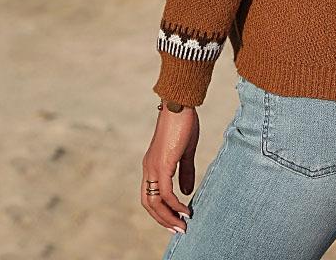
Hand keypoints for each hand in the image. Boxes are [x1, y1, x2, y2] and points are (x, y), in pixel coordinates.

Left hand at [141, 102, 198, 232]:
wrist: (179, 105)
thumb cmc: (183, 124)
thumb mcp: (186, 151)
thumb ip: (185, 171)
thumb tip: (187, 192)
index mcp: (152, 165)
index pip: (150, 196)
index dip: (161, 210)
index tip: (176, 219)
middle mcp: (149, 169)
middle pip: (148, 204)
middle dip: (163, 220)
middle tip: (179, 229)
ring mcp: (154, 167)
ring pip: (155, 202)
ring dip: (168, 216)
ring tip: (183, 224)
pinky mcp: (163, 164)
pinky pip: (165, 192)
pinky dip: (174, 204)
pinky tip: (185, 209)